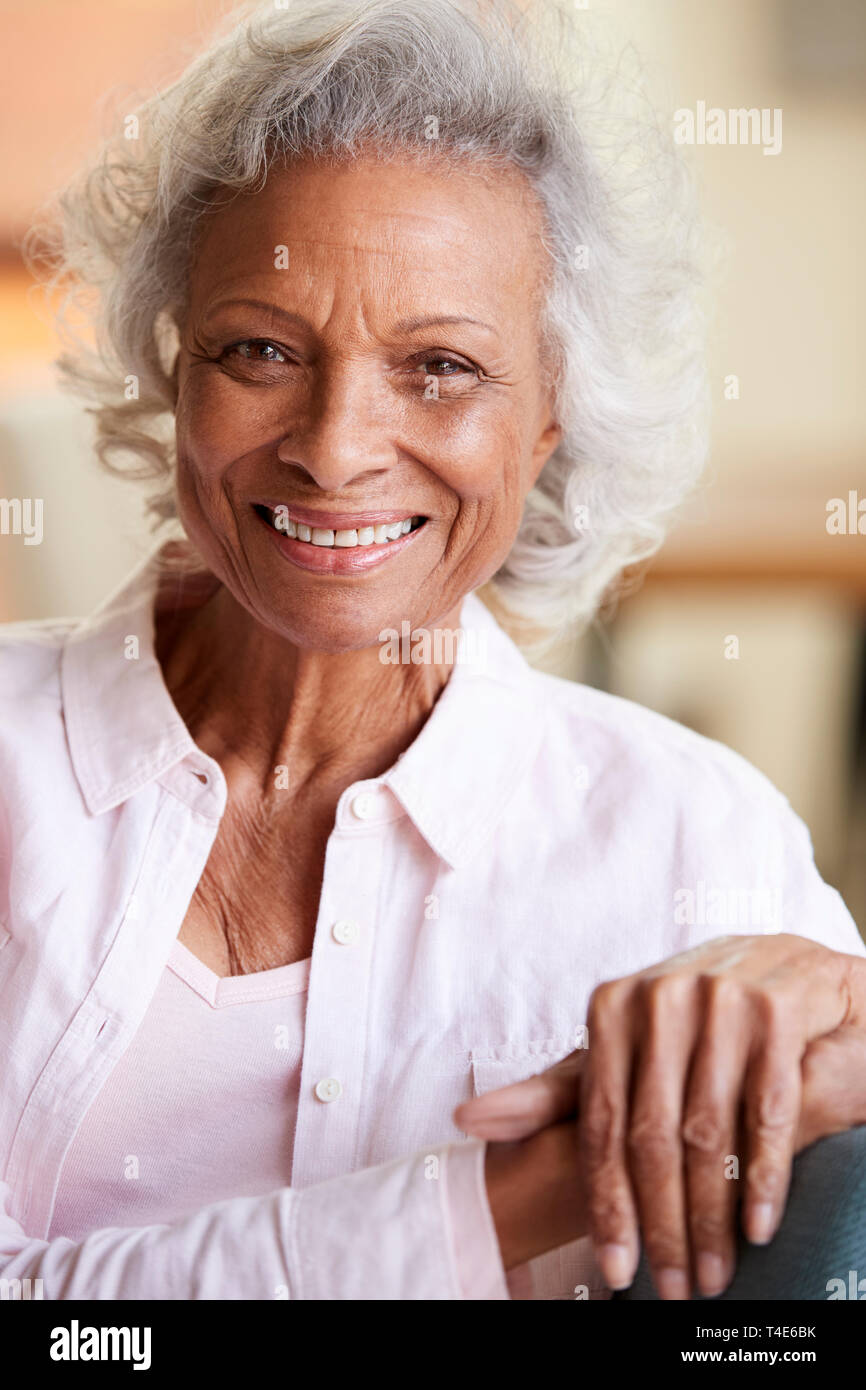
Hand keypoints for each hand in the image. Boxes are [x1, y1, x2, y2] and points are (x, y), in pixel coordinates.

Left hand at [458, 934, 865, 1298]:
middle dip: (661, 1225)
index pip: (600, 1123)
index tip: (614, 1269)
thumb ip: (555, 1090)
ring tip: (711, 1273)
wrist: (781, 965)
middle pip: (651, 1137)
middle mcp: (660, 998)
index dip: (607, 1203)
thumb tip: (466, 1122)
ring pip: (707, 1134)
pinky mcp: (775, 1014)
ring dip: (711, 1217)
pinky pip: (764, 1114)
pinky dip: (761, 1178)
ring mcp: (720, 1003)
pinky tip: (757, 1226)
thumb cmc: (689, 1018)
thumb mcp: (620, 1047)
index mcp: (611, 1007)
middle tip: (671, 1287)